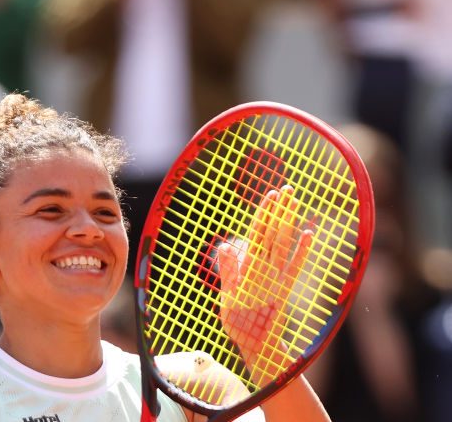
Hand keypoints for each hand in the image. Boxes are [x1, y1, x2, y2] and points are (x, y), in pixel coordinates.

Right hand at [217, 186, 312, 383]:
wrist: (259, 346)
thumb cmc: (238, 323)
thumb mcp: (227, 298)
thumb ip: (228, 272)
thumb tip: (225, 245)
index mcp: (249, 270)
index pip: (257, 235)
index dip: (265, 214)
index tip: (270, 196)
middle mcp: (266, 270)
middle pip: (274, 234)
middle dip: (279, 211)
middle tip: (286, 189)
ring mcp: (278, 278)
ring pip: (285, 244)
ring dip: (290, 222)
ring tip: (295, 202)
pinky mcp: (287, 287)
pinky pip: (297, 265)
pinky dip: (304, 249)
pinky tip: (310, 234)